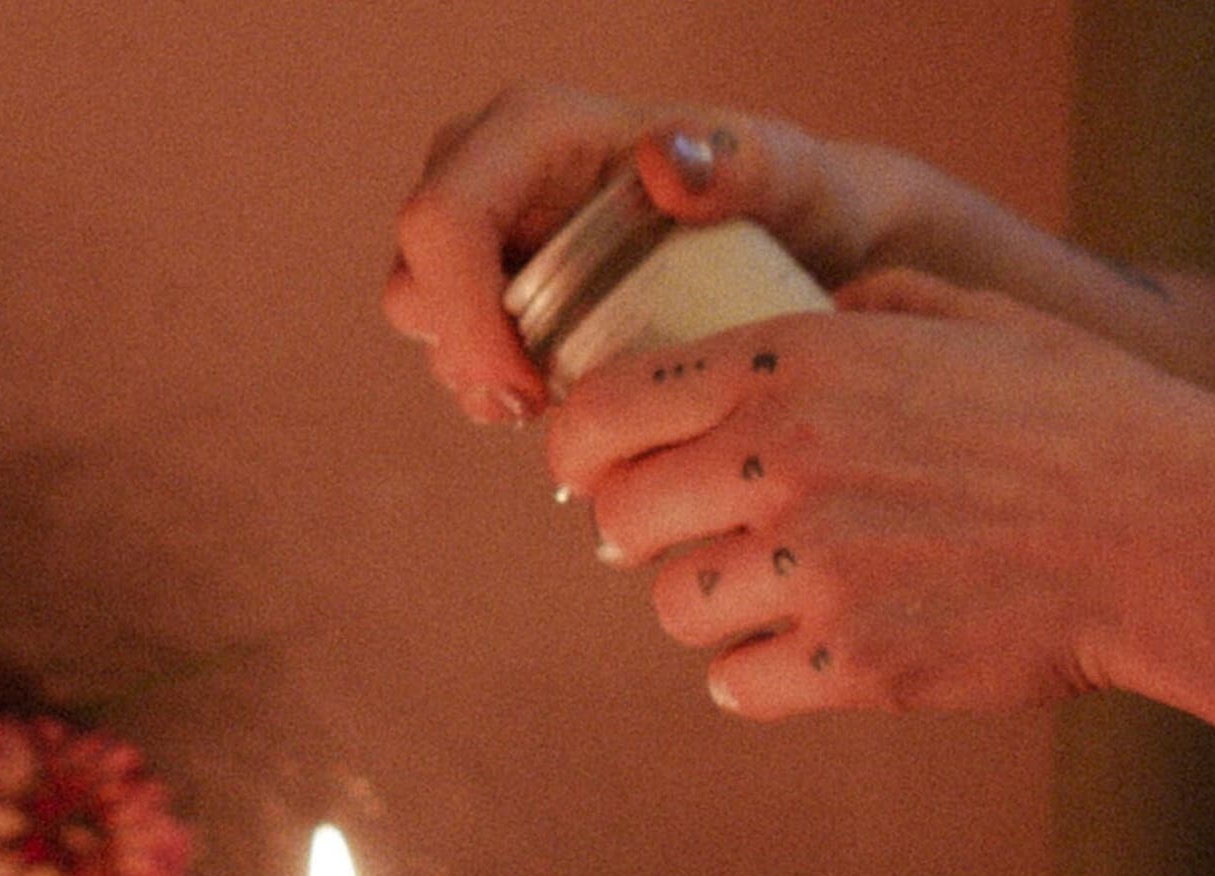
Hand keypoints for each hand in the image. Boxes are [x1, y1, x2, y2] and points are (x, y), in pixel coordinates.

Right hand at [385, 87, 917, 424]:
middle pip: (416, 276)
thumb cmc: (792, 203)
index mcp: (534, 130)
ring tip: (556, 399)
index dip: (461, 316)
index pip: (443, 220)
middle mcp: (488, 167)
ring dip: (475, 374)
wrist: (798, 247)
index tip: (526, 393)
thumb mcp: (790, 179)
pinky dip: (491, 382)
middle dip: (465, 355)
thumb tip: (667, 162)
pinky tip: (554, 395)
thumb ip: (745, 163)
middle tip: (541, 407)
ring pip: (422, 317)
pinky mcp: (488, 278)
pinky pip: (452, 342)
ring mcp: (483, 226)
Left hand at [547, 269, 1214, 717]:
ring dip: (710, 603)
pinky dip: (759, 674)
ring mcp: (814, 572)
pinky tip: (812, 648)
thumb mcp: (974, 317)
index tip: (590, 468)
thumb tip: (804, 313)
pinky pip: (736, 685)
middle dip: (641, 531)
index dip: (580, 446)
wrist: (1180, 532)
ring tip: (777, 587)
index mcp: (795, 364)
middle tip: (691, 535)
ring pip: (674, 609)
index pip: (603, 409)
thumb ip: (868, 305)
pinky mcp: (850, 666)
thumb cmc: (1087, 418)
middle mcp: (784, 462)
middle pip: (619, 522)